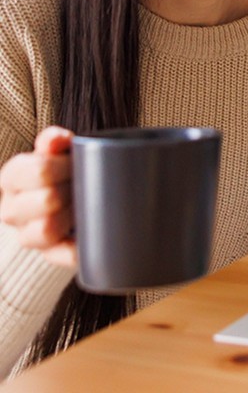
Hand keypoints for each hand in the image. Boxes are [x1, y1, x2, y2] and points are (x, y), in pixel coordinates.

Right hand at [0, 126, 76, 267]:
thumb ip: (53, 141)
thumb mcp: (55, 149)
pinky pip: (62, 255)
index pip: (39, 171)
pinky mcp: (48, 254)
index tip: (74, 163)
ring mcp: (27, 235)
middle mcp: (11, 210)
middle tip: (83, 182)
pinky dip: (78, 248)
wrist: (65, 191)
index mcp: (11, 177)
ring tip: (83, 202)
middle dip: (72, 188)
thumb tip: (57, 140)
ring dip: (73, 214)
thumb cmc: (60, 167)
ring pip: (47, 229)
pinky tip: (89, 236)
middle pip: (48, 199)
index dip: (64, 166)